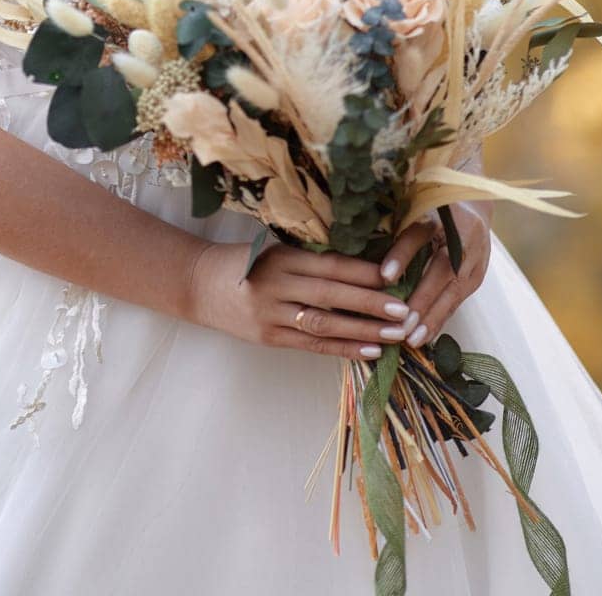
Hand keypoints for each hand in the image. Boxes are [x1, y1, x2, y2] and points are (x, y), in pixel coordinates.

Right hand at [186, 238, 418, 360]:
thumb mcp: (271, 249)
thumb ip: (307, 259)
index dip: (362, 272)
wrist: (197, 284)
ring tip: (395, 335)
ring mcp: (271, 315)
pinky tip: (370, 351)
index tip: (395, 276)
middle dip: (371, 303)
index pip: (329, 265)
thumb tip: (362, 265)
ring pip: (325, 324)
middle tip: (404, 309)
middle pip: (331, 296)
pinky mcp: (268, 338)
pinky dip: (343, 349)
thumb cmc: (242, 261)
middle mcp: (276, 285)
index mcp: (280, 257)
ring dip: (363, 330)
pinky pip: (312, 345)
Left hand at [378, 204, 491, 349]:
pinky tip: (424, 334)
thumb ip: (403, 244)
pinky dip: (440, 317)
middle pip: (447, 284)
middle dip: (425, 310)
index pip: (434, 258)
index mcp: (458, 229)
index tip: (391, 293)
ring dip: (433, 320)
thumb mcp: (419, 215)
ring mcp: (478, 267)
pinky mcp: (476, 280)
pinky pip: (456, 301)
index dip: (413, 276)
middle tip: (403, 333)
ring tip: (413, 341)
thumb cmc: (436, 206)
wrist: (471, 203)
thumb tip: (384, 276)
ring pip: (454, 298)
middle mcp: (472, 251)